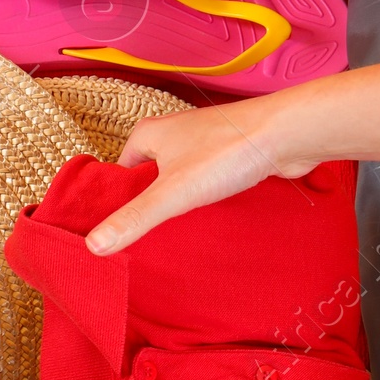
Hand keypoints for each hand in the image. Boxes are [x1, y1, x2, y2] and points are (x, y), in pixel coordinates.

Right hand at [86, 94, 319, 255]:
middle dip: (150, 205)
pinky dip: (206, 199)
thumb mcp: (173, 192)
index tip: (116, 231)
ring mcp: (203, 144)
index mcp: (148, 134)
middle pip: (149, 178)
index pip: (119, 172)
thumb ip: (134, 219)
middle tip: (147, 240)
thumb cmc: (227, 152)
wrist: (287, 133)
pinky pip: (207, 181)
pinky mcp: (230, 155)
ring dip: (180, 204)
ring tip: (177, 235)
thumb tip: (92, 246)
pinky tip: (209, 222)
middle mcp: (174, 134)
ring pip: (180, 180)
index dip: (117, 202)